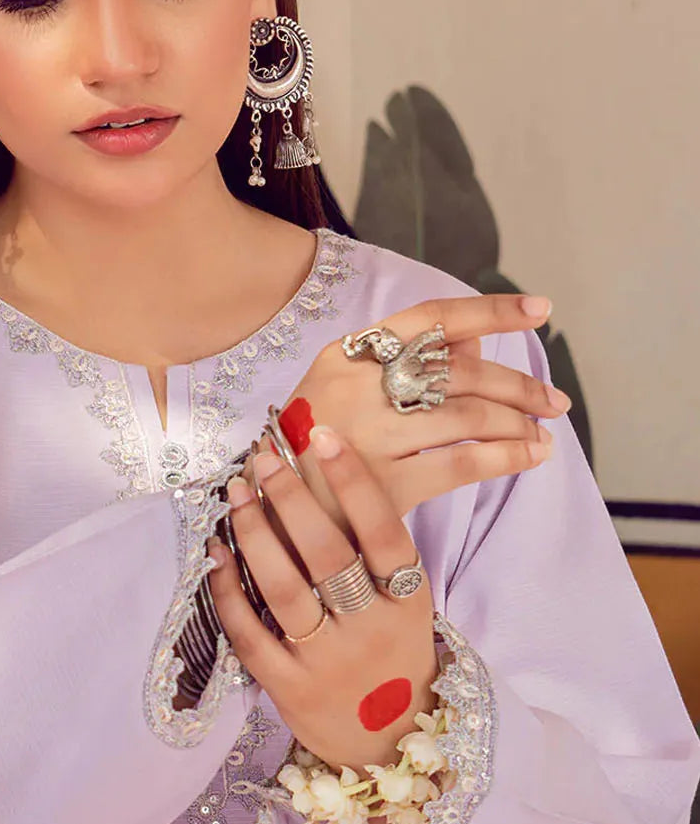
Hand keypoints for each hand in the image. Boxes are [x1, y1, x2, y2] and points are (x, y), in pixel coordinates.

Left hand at [207, 425, 444, 775]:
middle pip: (327, 554)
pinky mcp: (289, 688)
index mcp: (407, 602)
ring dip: (254, 535)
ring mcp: (328, 662)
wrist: (385, 743)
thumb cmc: (390, 653)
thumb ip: (376, 551)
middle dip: (290, 498)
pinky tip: (216, 555)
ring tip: (235, 494)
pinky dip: (229, 591)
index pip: (383, 532)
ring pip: (285, 589)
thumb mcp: (404, 604)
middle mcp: (370, 630)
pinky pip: (251, 633)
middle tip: (262, 458)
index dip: (354, 481)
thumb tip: (325, 472)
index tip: (323, 436)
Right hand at [243, 293, 565, 535]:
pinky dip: (504, 459)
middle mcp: (356, 388)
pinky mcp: (381, 486)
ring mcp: (368, 436)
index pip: (430, 318)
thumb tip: (477, 339)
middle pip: (459, 371)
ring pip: (467, 417)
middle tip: (554, 401)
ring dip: (518, 425)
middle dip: (519, 385)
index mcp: (346, 355)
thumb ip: (403, 361)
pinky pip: (461, 465)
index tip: (540, 309)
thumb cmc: (311, 446)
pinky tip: (528, 459)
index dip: (490, 310)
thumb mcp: (343, 390)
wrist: (270, 514)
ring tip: (542, 435)